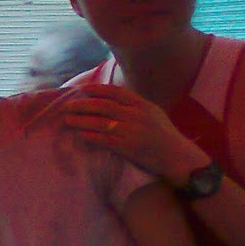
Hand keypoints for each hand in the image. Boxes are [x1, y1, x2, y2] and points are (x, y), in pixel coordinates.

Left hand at [59, 84, 208, 184]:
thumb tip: (111, 99)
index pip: (116, 92)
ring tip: (67, 119)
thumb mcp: (153, 113)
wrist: (177, 156)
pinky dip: (91, 136)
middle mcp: (137, 115)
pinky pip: (105, 140)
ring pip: (101, 122)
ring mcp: (133, 131)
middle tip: (67, 106)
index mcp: (143, 104)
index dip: (97, 89)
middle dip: (83, 105)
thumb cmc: (163, 135)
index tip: (82, 89)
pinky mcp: (129, 147)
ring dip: (81, 120)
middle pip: (104, 106)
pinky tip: (80, 134)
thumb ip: (134, 105)